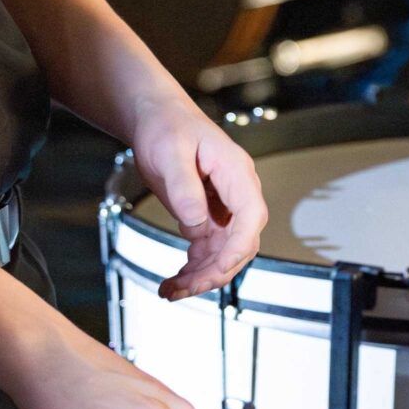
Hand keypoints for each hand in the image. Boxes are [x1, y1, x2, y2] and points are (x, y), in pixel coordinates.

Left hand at [130, 100, 267, 301]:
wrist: (156, 118)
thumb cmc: (167, 126)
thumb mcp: (171, 153)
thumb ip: (185, 188)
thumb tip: (196, 224)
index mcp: (236, 172)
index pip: (251, 216)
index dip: (238, 247)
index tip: (216, 268)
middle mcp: (236, 192)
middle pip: (241, 242)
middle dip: (216, 270)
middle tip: (184, 288)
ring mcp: (224, 206)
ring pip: (225, 252)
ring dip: (202, 275)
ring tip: (171, 291)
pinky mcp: (208, 215)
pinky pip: (208, 250)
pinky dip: (194, 269)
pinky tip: (174, 281)